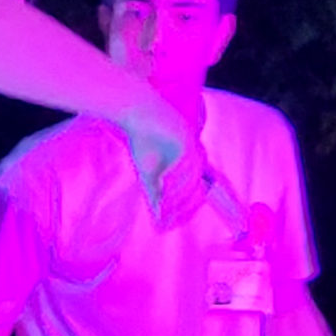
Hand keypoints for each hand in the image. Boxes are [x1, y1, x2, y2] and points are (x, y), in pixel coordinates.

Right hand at [118, 92, 204, 225]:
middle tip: (165, 214)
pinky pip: (186, 160)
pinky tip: (162, 181)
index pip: (197, 193)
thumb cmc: (144, 139)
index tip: (170, 224)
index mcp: (189, 166)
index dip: (187, 211)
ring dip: (177, 193)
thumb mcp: (148, 173)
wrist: (137, 111)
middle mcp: (194, 157)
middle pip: (198, 189)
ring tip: (162, 201)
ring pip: (192, 176)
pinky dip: (175, 175)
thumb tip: (159, 221)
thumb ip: (155, 195)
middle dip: (182, 206)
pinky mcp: (186, 136)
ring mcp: (192, 146)